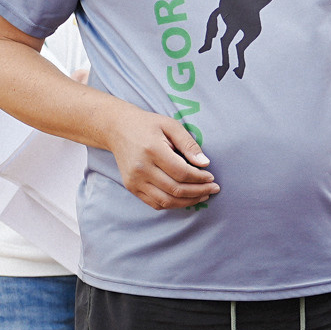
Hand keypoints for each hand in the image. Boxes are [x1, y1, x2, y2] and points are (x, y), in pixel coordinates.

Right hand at [102, 108, 218, 210]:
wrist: (117, 129)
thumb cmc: (147, 125)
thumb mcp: (170, 125)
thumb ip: (188, 144)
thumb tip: (205, 163)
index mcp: (152, 150)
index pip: (182, 173)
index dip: (200, 178)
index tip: (211, 177)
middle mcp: (141, 168)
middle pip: (176, 189)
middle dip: (199, 192)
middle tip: (213, 189)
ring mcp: (134, 181)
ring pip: (166, 201)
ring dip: (188, 202)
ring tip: (202, 196)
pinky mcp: (131, 187)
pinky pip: (155, 203)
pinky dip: (173, 204)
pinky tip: (185, 198)